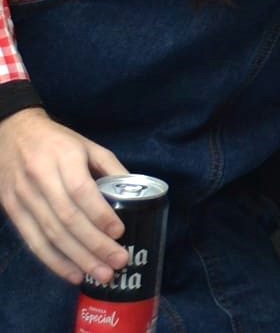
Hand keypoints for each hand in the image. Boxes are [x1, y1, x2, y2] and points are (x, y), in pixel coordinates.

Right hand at [0, 109, 128, 283]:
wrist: (10, 135)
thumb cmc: (57, 142)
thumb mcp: (87, 145)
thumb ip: (111, 168)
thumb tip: (135, 193)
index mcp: (63, 158)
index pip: (81, 191)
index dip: (100, 214)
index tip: (120, 232)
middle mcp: (39, 179)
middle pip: (67, 219)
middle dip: (94, 245)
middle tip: (118, 261)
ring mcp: (22, 198)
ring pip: (50, 235)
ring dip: (77, 259)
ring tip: (101, 274)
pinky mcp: (12, 212)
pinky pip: (33, 242)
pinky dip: (54, 261)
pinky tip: (73, 274)